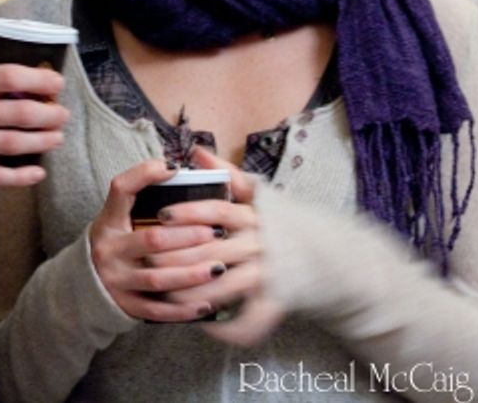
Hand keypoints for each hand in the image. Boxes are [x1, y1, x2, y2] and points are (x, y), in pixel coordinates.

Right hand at [0, 63, 68, 185]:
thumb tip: (15, 83)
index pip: (7, 77)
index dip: (38, 79)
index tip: (56, 82)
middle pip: (16, 112)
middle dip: (48, 114)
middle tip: (62, 114)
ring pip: (11, 143)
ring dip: (41, 141)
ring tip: (56, 138)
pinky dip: (19, 176)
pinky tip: (36, 173)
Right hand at [89, 158, 226, 322]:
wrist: (84, 285)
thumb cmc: (115, 243)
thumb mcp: (117, 217)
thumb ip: (140, 196)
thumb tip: (175, 167)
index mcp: (108, 221)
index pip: (121, 189)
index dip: (146, 175)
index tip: (175, 167)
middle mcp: (110, 249)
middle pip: (152, 239)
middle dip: (188, 236)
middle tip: (216, 231)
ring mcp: (116, 280)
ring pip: (158, 278)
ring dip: (191, 274)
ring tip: (218, 267)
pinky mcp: (125, 305)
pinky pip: (157, 310)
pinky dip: (182, 309)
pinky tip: (205, 304)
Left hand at [152, 146, 284, 344]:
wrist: (328, 257)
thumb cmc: (284, 222)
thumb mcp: (261, 194)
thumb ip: (229, 174)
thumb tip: (197, 151)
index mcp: (256, 215)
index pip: (219, 210)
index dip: (189, 212)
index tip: (162, 214)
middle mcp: (262, 243)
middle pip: (214, 250)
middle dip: (178, 256)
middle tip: (149, 257)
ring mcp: (269, 274)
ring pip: (225, 287)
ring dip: (192, 292)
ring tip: (164, 292)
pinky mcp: (276, 302)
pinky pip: (249, 320)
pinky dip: (225, 327)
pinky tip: (200, 323)